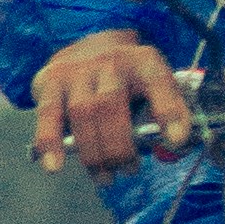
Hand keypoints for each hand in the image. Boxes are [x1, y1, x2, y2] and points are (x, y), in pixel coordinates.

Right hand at [32, 31, 194, 177]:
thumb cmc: (126, 80)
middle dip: (120, 146)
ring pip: (82, 112)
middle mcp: (109, 61)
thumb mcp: (151, 86)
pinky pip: (48, 114)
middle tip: (128, 170)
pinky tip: (54, 166)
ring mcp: (77, 70)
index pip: (158, 81)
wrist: (87, 46)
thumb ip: (165, 112)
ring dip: (93, 153)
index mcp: (142, 61)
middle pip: (111, 104)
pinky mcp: (50, 81)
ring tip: (104, 177)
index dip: (168, 110)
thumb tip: (176, 145)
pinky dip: (50, 142)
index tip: (176, 141)